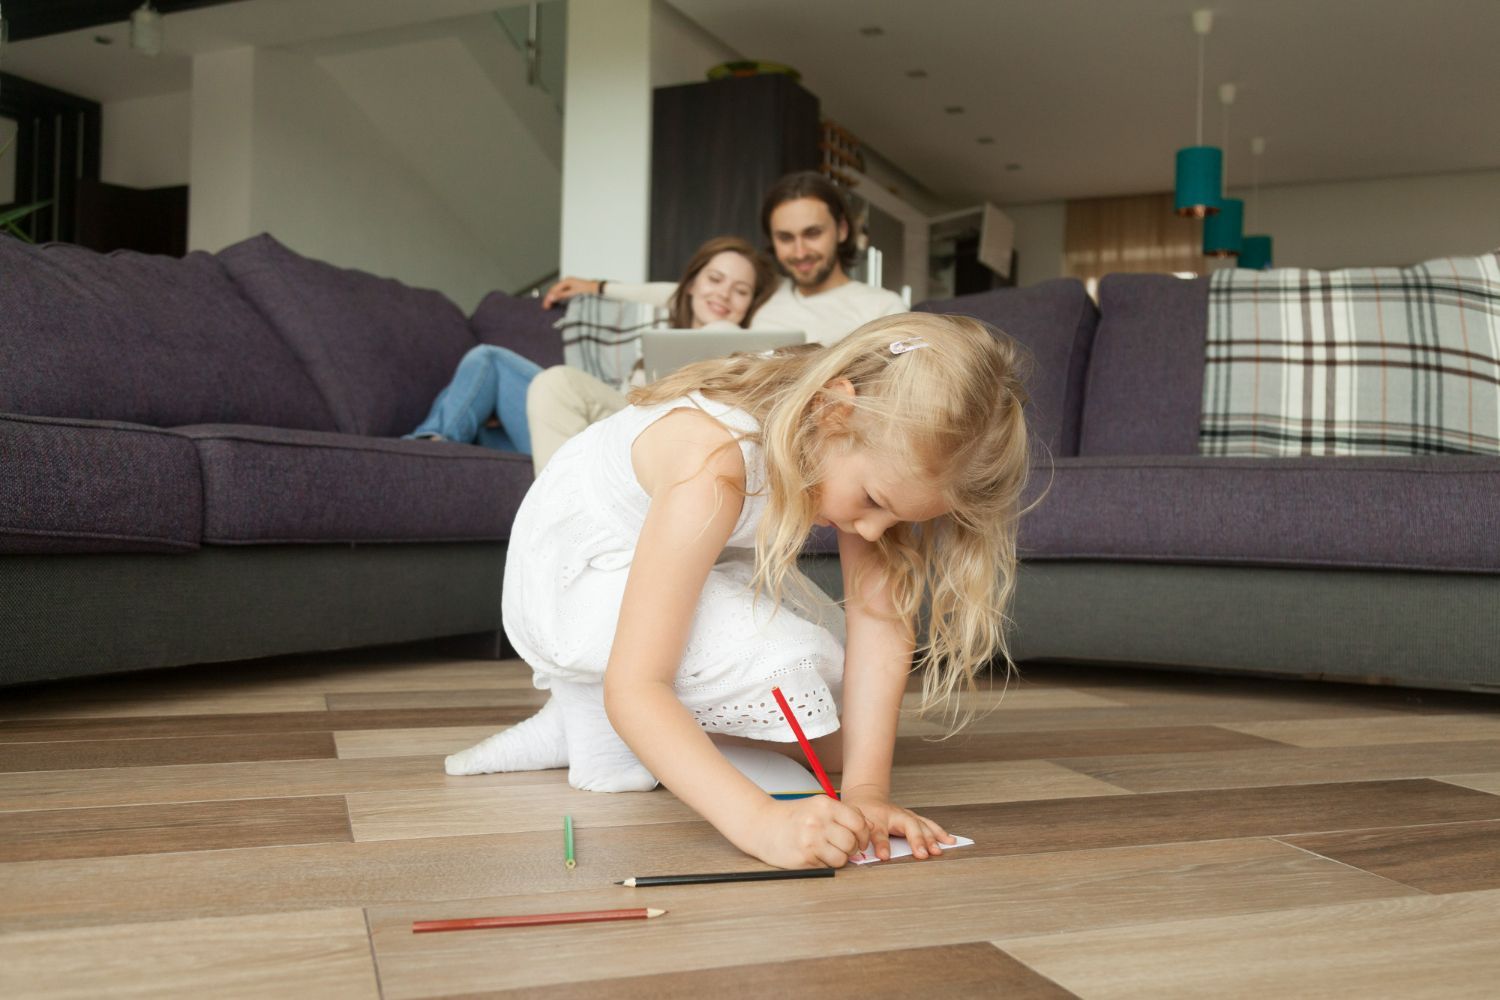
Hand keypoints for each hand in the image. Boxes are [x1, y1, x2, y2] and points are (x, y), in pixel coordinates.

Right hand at [541, 276, 602, 308]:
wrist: (599, 290)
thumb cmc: (589, 292)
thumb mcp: (574, 294)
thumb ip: (562, 295)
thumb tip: (550, 297)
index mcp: (566, 281)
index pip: (553, 289)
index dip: (548, 298)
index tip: (545, 306)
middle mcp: (567, 282)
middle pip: (554, 290)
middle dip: (549, 299)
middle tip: (546, 308)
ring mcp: (569, 285)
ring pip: (558, 292)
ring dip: (554, 299)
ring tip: (550, 306)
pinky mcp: (572, 289)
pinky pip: (562, 293)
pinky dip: (559, 298)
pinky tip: (557, 303)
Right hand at [745, 796, 869, 869]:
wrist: (762, 825)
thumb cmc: (792, 817)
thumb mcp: (818, 807)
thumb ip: (844, 814)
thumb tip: (869, 828)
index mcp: (825, 805)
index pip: (859, 822)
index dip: (863, 835)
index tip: (860, 840)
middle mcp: (818, 822)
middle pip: (852, 843)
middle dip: (851, 849)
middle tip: (843, 848)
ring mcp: (811, 841)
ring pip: (842, 859)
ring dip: (839, 858)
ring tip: (828, 852)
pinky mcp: (804, 858)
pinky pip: (827, 866)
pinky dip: (824, 864)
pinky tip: (814, 855)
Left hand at [841, 785, 954, 861]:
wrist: (868, 798)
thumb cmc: (863, 814)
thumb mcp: (857, 824)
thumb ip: (865, 838)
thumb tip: (874, 853)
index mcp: (878, 817)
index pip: (879, 832)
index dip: (882, 844)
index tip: (884, 856)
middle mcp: (896, 815)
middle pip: (908, 826)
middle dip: (916, 840)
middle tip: (922, 855)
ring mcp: (907, 815)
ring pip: (921, 824)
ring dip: (931, 838)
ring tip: (938, 850)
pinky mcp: (914, 818)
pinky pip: (929, 825)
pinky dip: (940, 833)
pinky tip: (950, 840)